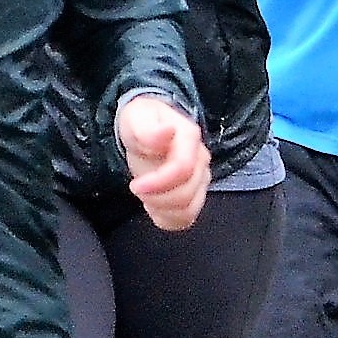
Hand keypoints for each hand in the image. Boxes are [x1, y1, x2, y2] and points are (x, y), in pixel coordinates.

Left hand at [117, 94, 209, 231]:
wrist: (146, 130)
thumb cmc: (141, 122)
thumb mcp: (136, 118)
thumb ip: (148, 128)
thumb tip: (167, 132)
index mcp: (189, 138)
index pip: (184, 169)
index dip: (159, 183)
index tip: (135, 185)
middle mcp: (201, 160)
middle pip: (186, 194)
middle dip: (156, 197)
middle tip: (136, 187)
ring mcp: (201, 180)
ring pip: (189, 210)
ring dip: (162, 209)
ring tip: (146, 195)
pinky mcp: (195, 196)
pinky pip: (186, 218)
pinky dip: (167, 218)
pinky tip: (154, 205)